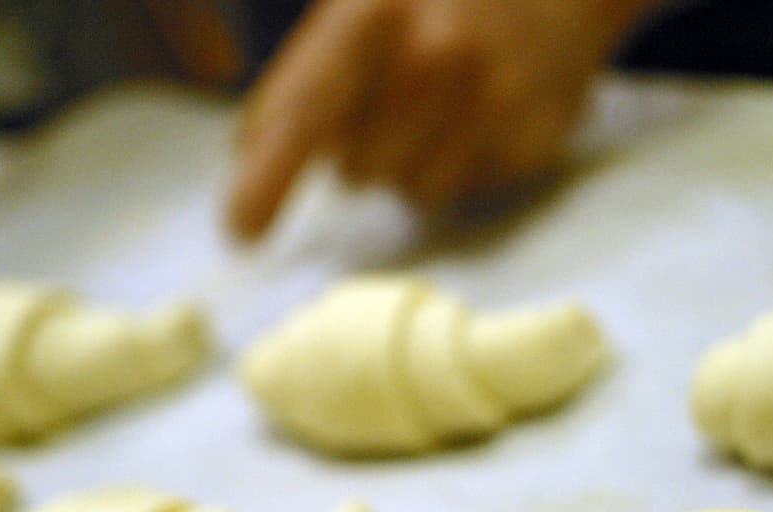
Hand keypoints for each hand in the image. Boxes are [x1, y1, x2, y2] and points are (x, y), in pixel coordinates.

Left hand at [227, 0, 660, 237]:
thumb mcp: (361, 7)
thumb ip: (303, 75)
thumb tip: (250, 156)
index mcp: (373, 14)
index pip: (304, 115)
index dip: (267, 179)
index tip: (240, 229)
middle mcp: (434, 58)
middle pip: (356, 170)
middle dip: (360, 149)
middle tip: (393, 103)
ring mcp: (492, 104)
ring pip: (413, 192)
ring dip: (413, 165)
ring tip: (442, 109)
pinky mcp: (532, 143)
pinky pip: (468, 192)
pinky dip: (465, 166)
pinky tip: (484, 117)